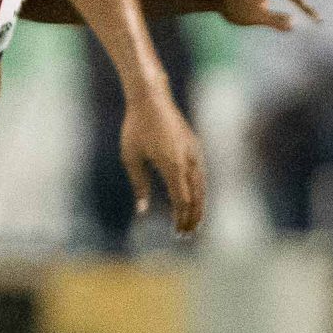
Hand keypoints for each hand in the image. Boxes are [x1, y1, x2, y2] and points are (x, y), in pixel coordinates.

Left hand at [121, 86, 206, 235]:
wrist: (151, 97)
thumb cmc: (136, 126)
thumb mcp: (131, 157)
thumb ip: (139, 185)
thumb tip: (142, 210)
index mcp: (172, 165)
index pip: (182, 200)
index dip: (181, 218)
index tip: (177, 232)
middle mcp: (187, 160)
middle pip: (196, 196)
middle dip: (192, 217)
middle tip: (187, 234)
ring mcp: (193, 152)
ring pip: (202, 186)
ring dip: (199, 206)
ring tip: (194, 222)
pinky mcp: (194, 146)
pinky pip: (201, 174)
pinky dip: (200, 190)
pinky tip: (195, 199)